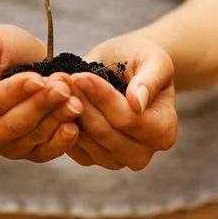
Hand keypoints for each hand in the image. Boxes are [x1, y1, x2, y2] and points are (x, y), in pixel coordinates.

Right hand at [0, 25, 83, 162]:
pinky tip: (74, 125)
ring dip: (57, 117)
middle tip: (63, 86)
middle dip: (41, 105)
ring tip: (75, 98)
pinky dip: (63, 141)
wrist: (21, 61)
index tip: (37, 78)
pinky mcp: (32, 153)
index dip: (15, 92)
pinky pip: (47, 153)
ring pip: (34, 137)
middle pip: (13, 125)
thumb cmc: (0, 49)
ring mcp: (7, 147)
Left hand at [65, 34, 177, 170]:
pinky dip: (60, 123)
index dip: (103, 98)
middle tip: (62, 79)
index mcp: (164, 131)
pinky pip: (71, 146)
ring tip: (56, 85)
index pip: (128, 119)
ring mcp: (115, 160)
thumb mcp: (153, 58)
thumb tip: (139, 103)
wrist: (124, 66)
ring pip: (86, 139)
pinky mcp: (91, 158)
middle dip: (82, 103)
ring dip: (67, 111)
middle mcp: (142, 153)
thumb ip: (150, 79)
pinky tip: (53, 100)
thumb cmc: (141, 59)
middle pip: (105, 133)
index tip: (82, 76)